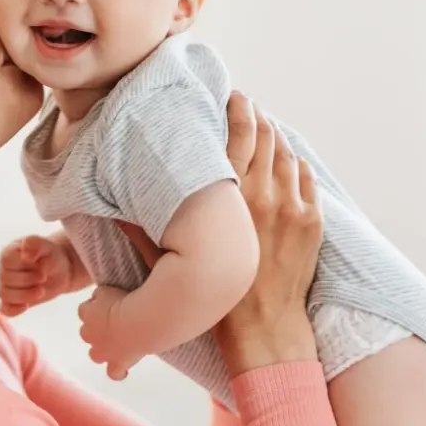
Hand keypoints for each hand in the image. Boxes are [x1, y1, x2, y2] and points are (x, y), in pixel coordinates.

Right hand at [0, 235, 75, 315]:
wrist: (59, 270)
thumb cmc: (50, 255)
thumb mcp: (47, 246)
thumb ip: (35, 244)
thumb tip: (26, 254)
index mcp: (8, 253)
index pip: (6, 260)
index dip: (24, 266)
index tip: (41, 267)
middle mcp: (3, 269)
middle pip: (5, 279)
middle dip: (27, 281)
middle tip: (44, 278)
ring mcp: (6, 286)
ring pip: (4, 295)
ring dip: (24, 295)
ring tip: (41, 291)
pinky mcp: (12, 301)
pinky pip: (4, 309)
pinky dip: (13, 310)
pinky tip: (26, 307)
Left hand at [76, 285, 141, 380]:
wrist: (138, 321)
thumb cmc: (124, 301)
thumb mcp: (108, 289)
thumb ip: (100, 294)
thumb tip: (99, 296)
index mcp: (86, 314)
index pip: (85, 309)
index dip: (97, 306)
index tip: (111, 302)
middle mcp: (89, 334)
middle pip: (86, 332)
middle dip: (97, 328)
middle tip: (117, 320)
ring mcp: (103, 351)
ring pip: (95, 355)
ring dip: (104, 349)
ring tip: (119, 342)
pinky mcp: (118, 363)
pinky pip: (115, 373)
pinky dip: (119, 371)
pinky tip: (125, 367)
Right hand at [115, 91, 322, 375]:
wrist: (264, 328)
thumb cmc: (218, 298)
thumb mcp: (173, 261)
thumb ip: (145, 229)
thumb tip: (114, 208)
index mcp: (228, 198)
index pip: (236, 136)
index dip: (236, 110)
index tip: (232, 97)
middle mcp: (262, 196)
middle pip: (264, 137)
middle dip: (256, 116)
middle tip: (247, 105)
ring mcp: (291, 208)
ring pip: (286, 155)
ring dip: (276, 136)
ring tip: (265, 127)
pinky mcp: (311, 222)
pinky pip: (305, 179)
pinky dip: (296, 164)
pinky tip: (287, 159)